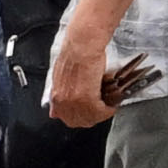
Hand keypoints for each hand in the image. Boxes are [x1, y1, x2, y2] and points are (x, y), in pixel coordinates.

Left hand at [45, 16, 120, 130]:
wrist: (82, 45)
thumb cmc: (75, 53)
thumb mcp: (60, 76)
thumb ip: (60, 95)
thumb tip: (55, 112)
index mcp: (55, 96)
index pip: (65, 118)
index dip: (80, 116)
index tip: (89, 112)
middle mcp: (62, 101)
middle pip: (78, 121)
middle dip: (91, 117)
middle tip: (100, 109)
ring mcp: (74, 101)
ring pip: (90, 118)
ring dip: (101, 114)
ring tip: (108, 106)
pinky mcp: (87, 98)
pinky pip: (101, 112)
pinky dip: (109, 110)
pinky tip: (112, 104)